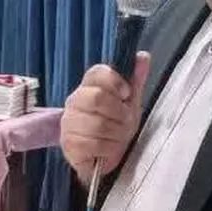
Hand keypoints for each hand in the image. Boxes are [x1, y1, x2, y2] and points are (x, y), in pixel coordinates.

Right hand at [60, 51, 150, 179]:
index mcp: (89, 86)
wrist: (104, 154)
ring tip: (118, 136)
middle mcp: (75, 101)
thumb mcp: (129, 101)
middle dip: (119, 113)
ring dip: (117, 134)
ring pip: (98, 124)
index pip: (97, 73)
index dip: (115, 82)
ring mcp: (69, 122)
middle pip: (97, 98)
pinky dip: (108, 149)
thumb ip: (135, 79)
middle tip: (125, 120)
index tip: (126, 94)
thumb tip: (143, 56)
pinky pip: (93, 144)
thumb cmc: (116, 124)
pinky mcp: (68, 144)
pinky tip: (108, 148)